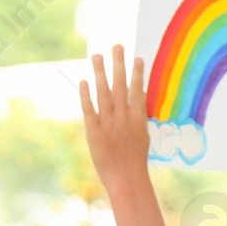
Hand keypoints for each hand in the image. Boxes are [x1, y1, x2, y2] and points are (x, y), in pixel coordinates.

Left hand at [80, 44, 149, 191]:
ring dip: (100, 73)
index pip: (137, 90)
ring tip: (97, 56)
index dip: (137, 73)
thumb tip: (140, 98)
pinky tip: (83, 81)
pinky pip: (89, 110)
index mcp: (138, 118)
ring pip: (104, 92)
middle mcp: (123, 117)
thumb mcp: (143, 136)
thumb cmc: (136, 160)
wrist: (126, 179)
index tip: (138, 57)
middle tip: (116, 46)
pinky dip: (86, 95)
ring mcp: (108, 123)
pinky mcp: (94, 132)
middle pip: (120, 85)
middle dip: (119, 64)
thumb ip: (140, 115)